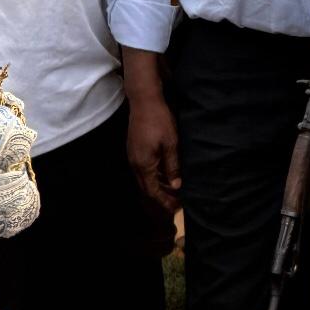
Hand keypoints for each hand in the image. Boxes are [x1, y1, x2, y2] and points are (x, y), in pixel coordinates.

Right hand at [127, 94, 180, 212]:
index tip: (176, 208)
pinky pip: (143, 170)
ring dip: (157, 186)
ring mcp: (133, 157)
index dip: (164, 201)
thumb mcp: (171, 143)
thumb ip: (172, 165)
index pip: (153, 191)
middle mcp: (135, 164)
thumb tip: (176, 185)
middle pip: (147, 188)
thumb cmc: (159, 121)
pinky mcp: (134, 149)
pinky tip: (164, 174)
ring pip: (144, 179)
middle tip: (175, 203)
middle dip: (160, 198)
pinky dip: (153, 176)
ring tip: (172, 191)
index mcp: (144, 165)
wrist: (144, 101)